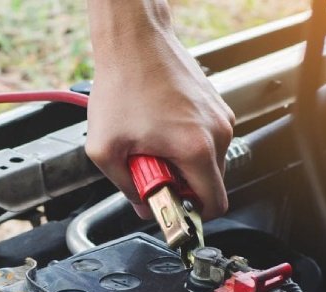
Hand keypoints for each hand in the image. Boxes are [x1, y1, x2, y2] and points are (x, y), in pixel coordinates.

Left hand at [85, 0, 234, 219]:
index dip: (191, 216)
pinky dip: (184, 143)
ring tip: (151, 145)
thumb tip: (141, 204)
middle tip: (149, 169)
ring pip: (207, 161)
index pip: (214, 205)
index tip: (171, 210)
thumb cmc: (121, 85)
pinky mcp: (215, 105)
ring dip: (180, 163)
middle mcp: (217, 132)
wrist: (133, 41)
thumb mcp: (105, 150)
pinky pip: (205, 139)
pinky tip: (158, 128)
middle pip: (210, 184)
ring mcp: (220, 116)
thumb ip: (125, 187)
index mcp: (196, 148)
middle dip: (180, 186)